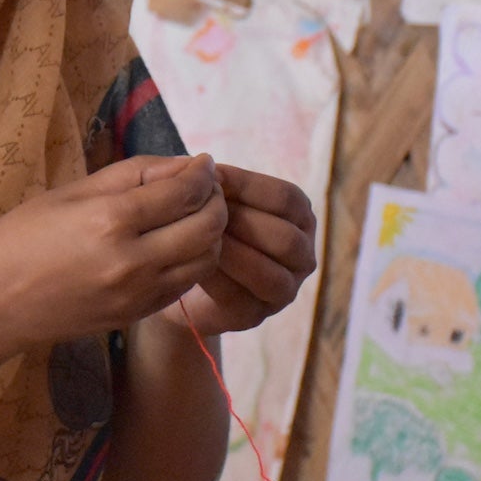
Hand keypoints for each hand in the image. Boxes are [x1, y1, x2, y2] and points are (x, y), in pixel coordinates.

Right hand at [0, 153, 227, 360]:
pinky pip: (186, 283)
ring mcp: (138, 293)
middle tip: (206, 186)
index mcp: (110, 220)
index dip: (203, 172)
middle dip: (216, 200)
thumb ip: (133, 175)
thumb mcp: (72, 192)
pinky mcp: (138, 314)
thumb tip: (184, 165)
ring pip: (207, 259)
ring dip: (212, 233)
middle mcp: (132, 260)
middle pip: (207, 226)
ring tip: (194, 214)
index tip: (203, 163)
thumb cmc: (21, 238)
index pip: (184, 191)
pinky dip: (195, 259)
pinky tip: (177, 244)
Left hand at [161, 163, 317, 336]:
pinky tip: (191, 261)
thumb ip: (216, 183)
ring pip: (269, 272)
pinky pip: (240, 297)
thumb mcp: (214, 199)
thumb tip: (202, 165)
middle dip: (240, 221)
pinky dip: (215, 277)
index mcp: (300, 219)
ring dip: (231, 252)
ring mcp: (284, 290)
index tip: (209, 177)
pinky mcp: (255, 315)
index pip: (287, 199)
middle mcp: (302, 256)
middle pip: (284, 238)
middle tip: (200, 210)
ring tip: (196, 235)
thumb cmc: (204, 226)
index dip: (248, 185)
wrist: (179, 276)